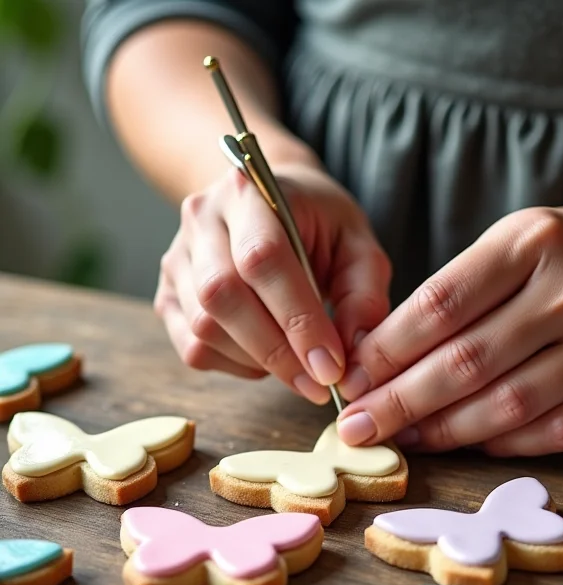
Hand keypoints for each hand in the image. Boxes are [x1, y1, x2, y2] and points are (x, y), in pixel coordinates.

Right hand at [153, 163, 391, 402]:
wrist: (269, 205)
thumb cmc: (319, 225)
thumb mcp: (359, 246)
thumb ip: (363, 295)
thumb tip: (353, 353)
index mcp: (251, 192)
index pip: (263, 259)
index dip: (297, 319)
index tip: (330, 365)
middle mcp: (202, 219)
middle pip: (222, 296)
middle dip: (277, 352)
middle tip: (318, 383)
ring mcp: (177, 258)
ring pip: (203, 328)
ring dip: (258, 362)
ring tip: (298, 365)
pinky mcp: (168, 295)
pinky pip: (193, 348)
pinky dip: (235, 365)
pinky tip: (266, 356)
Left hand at [335, 206, 562, 454]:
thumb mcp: (517, 244)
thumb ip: (457, 293)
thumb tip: (381, 358)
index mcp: (534, 240)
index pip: (441, 304)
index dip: (386, 350)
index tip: (350, 380)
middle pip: (467, 361)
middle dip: (400, 402)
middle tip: (357, 427)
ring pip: (508, 404)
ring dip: (444, 431)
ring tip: (404, 439)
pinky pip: (555, 431)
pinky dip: (503, 444)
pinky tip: (468, 444)